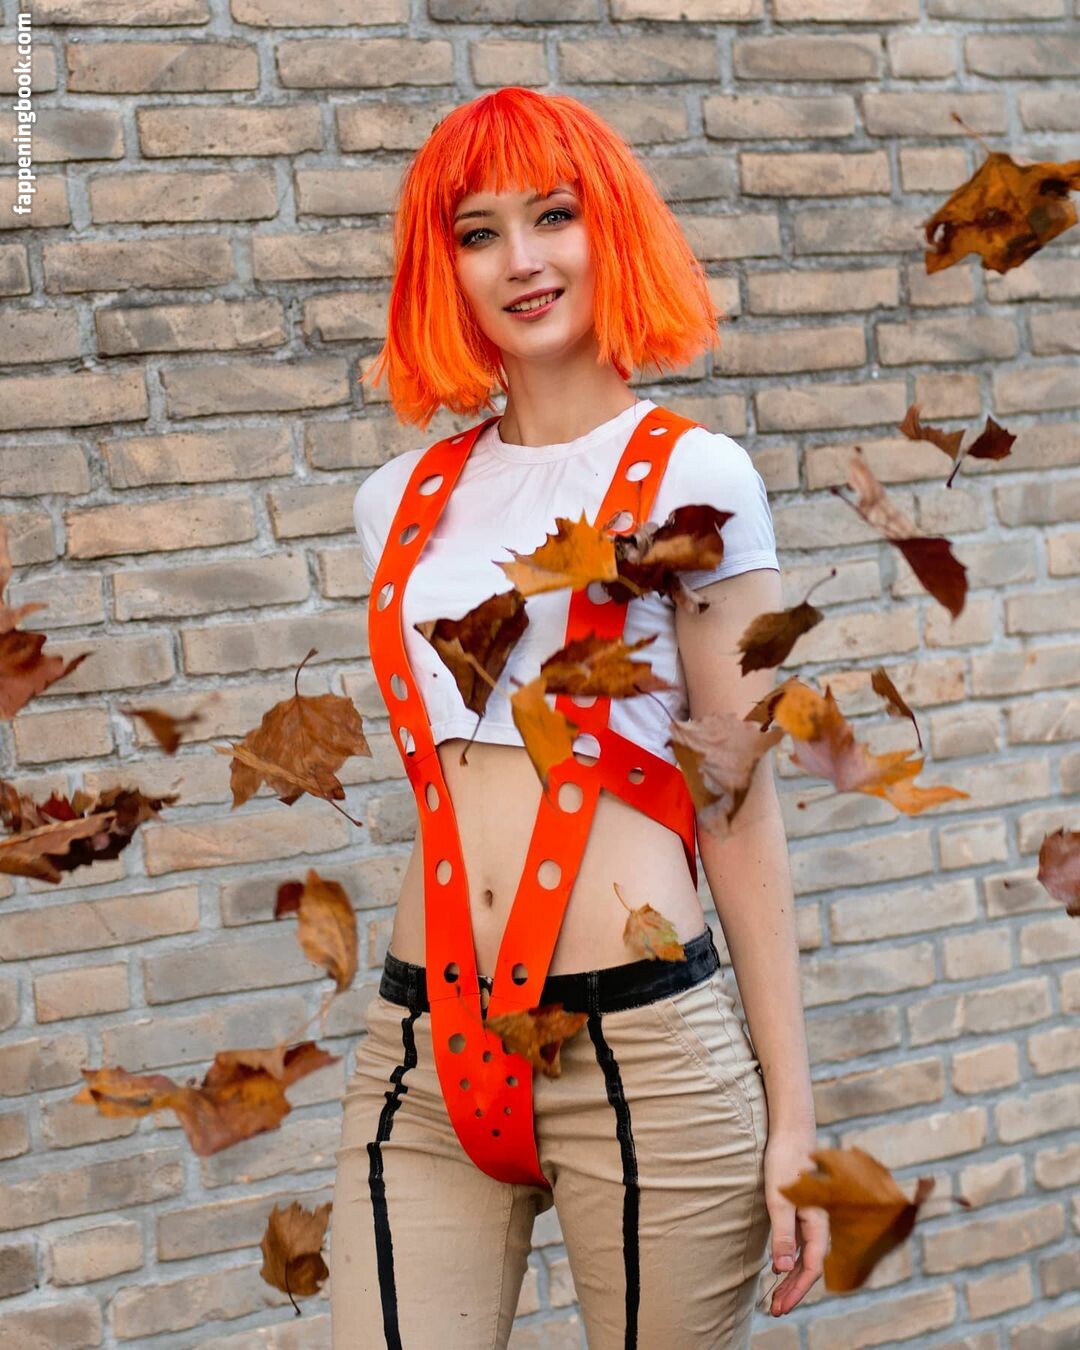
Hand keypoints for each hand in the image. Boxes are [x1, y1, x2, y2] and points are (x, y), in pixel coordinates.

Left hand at [761, 1128, 827, 1316]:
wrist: (790, 1131)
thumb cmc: (785, 1161)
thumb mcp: (779, 1199)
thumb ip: (783, 1234)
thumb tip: (783, 1268)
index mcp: (818, 1223)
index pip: (811, 1266)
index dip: (797, 1289)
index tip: (780, 1307)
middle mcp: (819, 1224)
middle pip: (810, 1266)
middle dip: (794, 1290)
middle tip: (775, 1311)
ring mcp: (811, 1218)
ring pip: (805, 1256)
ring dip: (791, 1278)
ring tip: (775, 1298)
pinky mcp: (802, 1211)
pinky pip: (801, 1244)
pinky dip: (791, 1259)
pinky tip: (780, 1268)